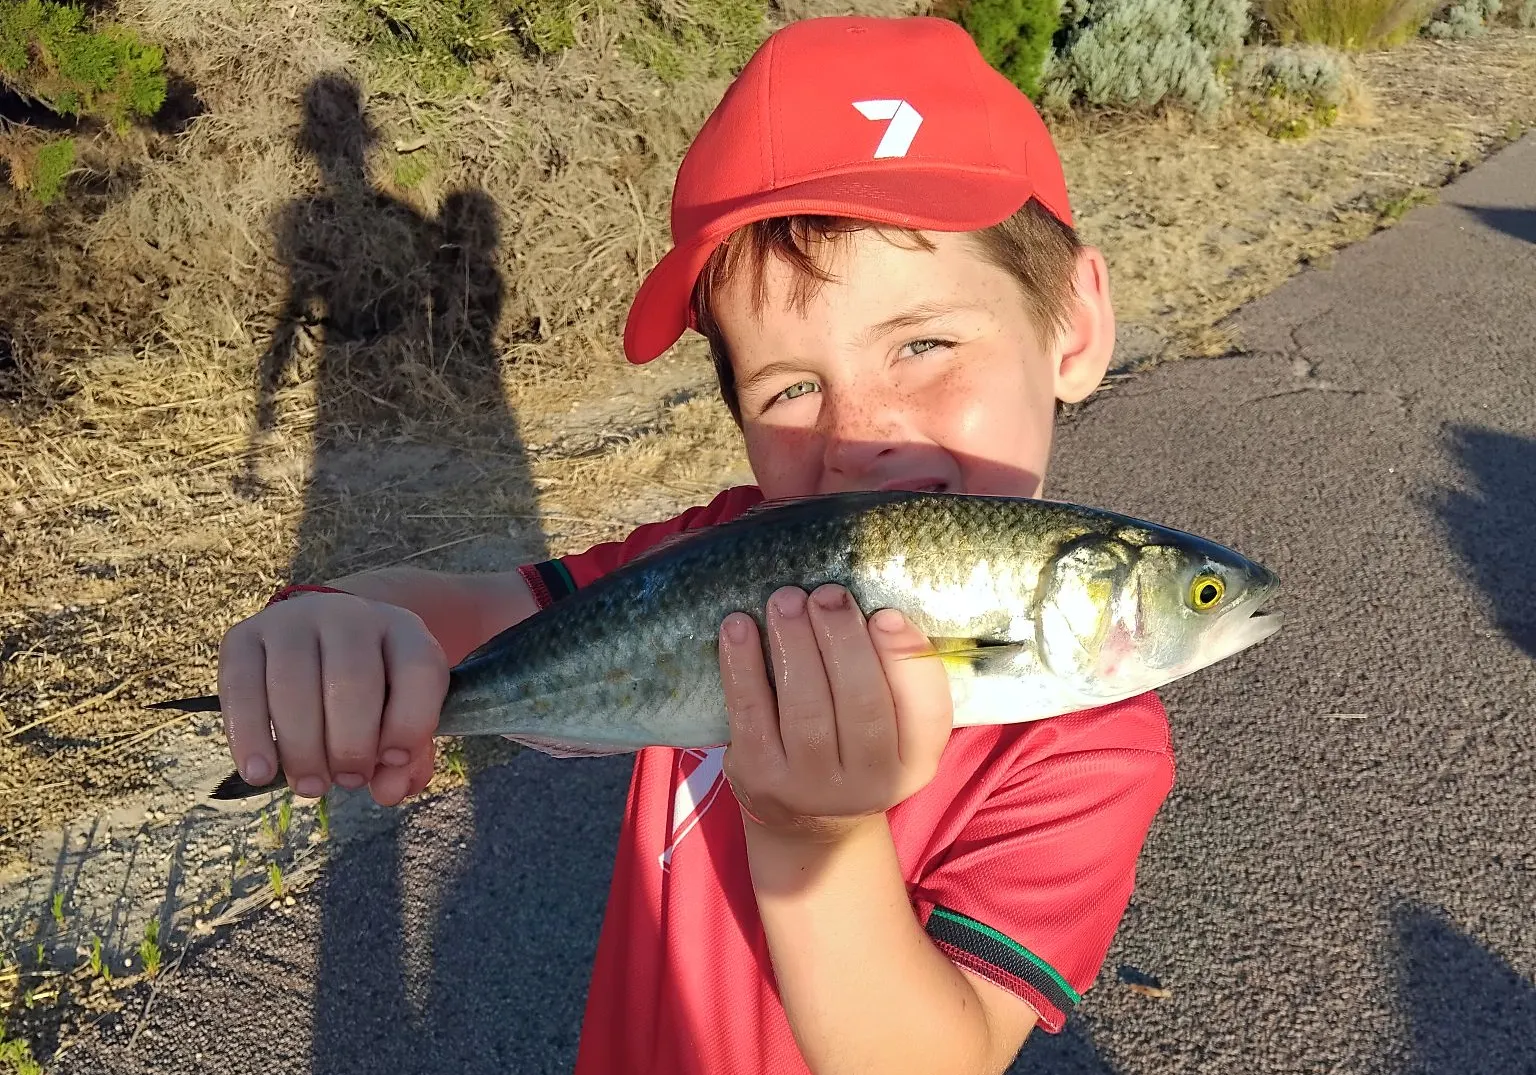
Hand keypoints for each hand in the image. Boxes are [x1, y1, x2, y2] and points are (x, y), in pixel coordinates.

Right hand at [217, 591, 448, 805]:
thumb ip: (408, 755)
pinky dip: (250, 737)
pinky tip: (261, 773)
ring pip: (294, 686)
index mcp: (402, 629)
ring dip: (303, 750)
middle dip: (351, 745)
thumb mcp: (402, 713)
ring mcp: (292, 621)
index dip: (409, 723)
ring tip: (312, 786)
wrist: (319, 640)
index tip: (394, 761)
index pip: (417, 669)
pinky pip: (241, 687)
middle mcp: (348, 615)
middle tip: (349, 781)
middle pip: (351, 680)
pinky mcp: (242, 636)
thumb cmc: (372, 691)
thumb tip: (389, 791)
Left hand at [717, 584, 952, 841]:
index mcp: (915, 762)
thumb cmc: (855, 751)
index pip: (926, 711)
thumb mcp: (896, 729)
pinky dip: (742, 664)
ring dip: (794, 644)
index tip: (886, 614)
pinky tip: (738, 626)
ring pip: (806, 707)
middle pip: (862, 705)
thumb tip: (882, 616)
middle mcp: (870, 784)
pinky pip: (751, 712)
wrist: (809, 824)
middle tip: (827, 594)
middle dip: (842, 640)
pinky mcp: (759, 777)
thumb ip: (900, 678)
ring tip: (785, 599)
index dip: (907, 660)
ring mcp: (810, 786)